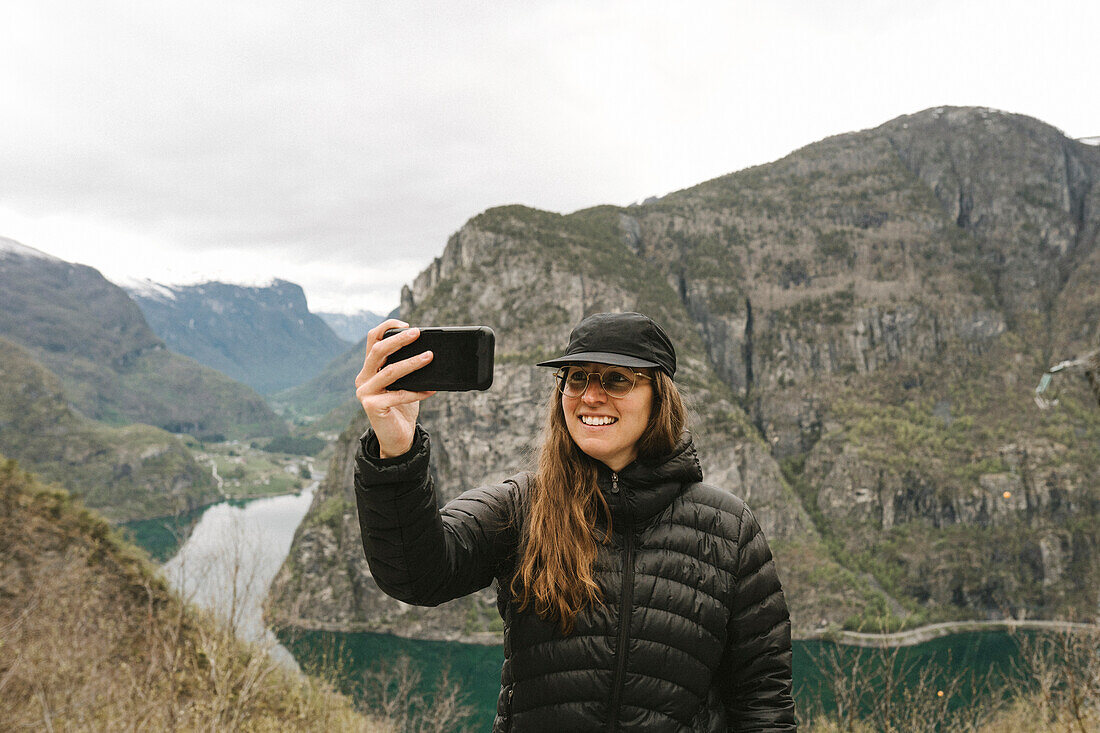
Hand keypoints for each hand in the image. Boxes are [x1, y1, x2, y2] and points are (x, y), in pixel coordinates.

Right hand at [354, 319, 435, 457]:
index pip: (373, 340)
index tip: (407, 324)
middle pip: (378, 351)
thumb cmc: (403, 408)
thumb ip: (408, 367)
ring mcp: (365, 393)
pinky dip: (417, 392)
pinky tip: (432, 390)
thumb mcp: (405, 383)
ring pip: (389, 371)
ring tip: (430, 356)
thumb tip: (429, 350)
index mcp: (369, 369)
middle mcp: (363, 378)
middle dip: (399, 340)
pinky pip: (399, 394)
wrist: (398, 438)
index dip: (387, 327)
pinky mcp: (372, 407)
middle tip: (417, 333)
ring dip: (412, 363)